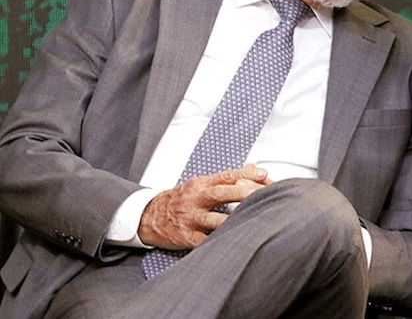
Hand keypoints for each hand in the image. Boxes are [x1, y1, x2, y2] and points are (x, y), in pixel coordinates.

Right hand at [138, 164, 269, 249]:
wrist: (147, 216)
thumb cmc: (179, 199)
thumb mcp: (200, 184)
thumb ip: (226, 178)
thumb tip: (254, 169)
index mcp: (200, 184)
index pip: (225, 176)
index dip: (245, 175)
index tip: (264, 175)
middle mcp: (195, 200)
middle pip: (220, 194)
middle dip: (242, 193)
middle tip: (262, 195)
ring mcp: (190, 219)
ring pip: (214, 220)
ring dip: (233, 221)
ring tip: (252, 220)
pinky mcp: (185, 237)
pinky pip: (204, 241)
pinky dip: (219, 242)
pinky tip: (234, 242)